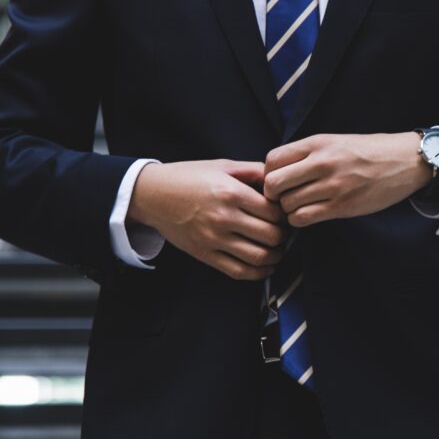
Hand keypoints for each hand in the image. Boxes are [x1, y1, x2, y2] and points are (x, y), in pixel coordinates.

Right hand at [127, 159, 289, 279]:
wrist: (153, 195)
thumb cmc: (188, 177)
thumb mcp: (222, 165)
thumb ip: (253, 170)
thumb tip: (279, 178)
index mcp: (231, 193)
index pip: (274, 212)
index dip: (285, 214)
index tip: (285, 213)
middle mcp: (224, 217)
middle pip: (271, 236)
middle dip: (284, 236)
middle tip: (284, 231)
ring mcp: (214, 239)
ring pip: (259, 257)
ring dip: (275, 256)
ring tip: (277, 249)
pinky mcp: (205, 255)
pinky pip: (239, 271)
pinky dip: (258, 273)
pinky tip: (265, 266)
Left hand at [263, 132, 431, 226]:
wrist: (404, 161)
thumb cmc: (367, 152)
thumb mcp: (334, 141)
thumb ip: (306, 154)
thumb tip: (275, 171)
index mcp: (317, 143)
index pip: (272, 160)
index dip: (268, 174)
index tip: (278, 180)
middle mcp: (322, 163)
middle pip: (273, 184)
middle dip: (273, 195)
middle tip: (283, 198)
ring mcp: (332, 186)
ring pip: (287, 204)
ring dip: (288, 210)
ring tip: (299, 206)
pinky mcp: (342, 206)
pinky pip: (303, 218)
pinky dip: (299, 220)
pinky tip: (308, 215)